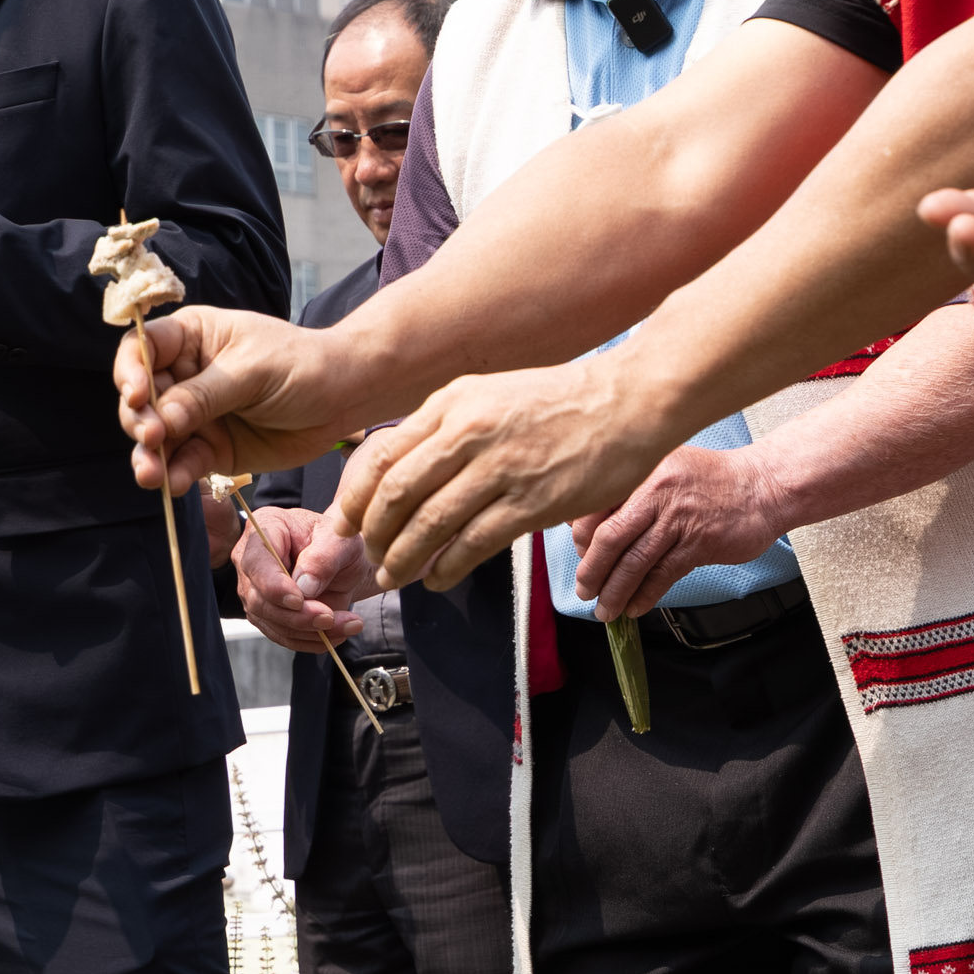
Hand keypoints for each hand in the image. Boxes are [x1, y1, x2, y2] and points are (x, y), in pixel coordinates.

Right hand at [117, 307, 352, 493]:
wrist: (344, 399)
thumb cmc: (302, 365)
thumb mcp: (252, 371)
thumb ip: (202, 395)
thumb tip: (158, 420)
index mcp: (190, 338)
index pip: (141, 349)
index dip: (129, 371)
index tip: (136, 395)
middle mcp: (185, 376)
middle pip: (141, 399)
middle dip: (138, 420)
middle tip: (151, 438)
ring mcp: (195, 415)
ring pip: (156, 438)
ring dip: (149, 457)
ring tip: (151, 475)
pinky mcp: (211, 449)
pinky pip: (183, 463)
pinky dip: (176, 475)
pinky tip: (175, 484)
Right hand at [231, 503, 360, 655]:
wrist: (343, 561)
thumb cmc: (338, 541)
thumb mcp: (341, 540)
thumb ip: (323, 557)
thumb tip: (304, 586)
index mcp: (266, 527)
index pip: (257, 561)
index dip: (273, 585)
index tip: (299, 600)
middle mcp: (252, 560)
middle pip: (259, 598)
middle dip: (296, 615)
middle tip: (330, 618)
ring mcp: (256, 590)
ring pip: (271, 622)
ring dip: (309, 631)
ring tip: (348, 624)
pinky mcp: (267, 615)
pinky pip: (284, 635)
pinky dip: (311, 640)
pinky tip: (338, 634)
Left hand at [337, 356, 671, 596]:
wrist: (628, 401)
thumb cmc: (561, 401)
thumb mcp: (490, 394)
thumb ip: (447, 426)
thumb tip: (406, 467)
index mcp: (451, 403)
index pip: (381, 456)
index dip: (355, 498)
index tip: (345, 524)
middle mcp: (468, 432)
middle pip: (396, 495)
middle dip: (373, 536)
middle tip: (368, 558)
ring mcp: (500, 468)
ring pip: (429, 524)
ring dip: (404, 559)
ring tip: (394, 576)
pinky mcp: (531, 502)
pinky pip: (473, 544)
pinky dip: (447, 567)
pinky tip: (438, 579)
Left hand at [580, 439, 788, 620]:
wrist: (764, 486)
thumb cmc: (710, 480)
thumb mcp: (665, 468)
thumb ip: (629, 491)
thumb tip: (584, 525)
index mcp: (642, 468)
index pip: (594, 506)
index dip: (581, 537)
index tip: (581, 554)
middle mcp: (658, 490)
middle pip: (610, 537)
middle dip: (592, 571)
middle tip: (584, 591)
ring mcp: (680, 517)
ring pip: (636, 561)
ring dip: (616, 591)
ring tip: (606, 609)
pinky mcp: (700, 542)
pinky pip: (664, 574)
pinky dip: (646, 594)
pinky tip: (636, 607)